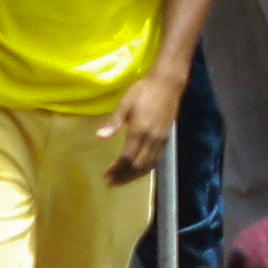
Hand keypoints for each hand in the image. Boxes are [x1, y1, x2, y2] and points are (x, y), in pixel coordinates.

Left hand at [92, 61, 181, 182]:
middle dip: (124, 177)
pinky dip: (146, 169)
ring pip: (148, 165)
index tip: (106, 176)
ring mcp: (160, 140)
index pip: (126, 158)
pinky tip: (139, 170)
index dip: (116, 169)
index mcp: (139, 131)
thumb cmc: (144, 90)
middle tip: (111, 183)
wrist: (168, 83)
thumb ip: (114, 122)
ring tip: (122, 181)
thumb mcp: (126, 103)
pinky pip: (156, 159)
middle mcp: (151, 139)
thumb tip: (99, 137)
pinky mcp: (166, 138)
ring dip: (135, 176)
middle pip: (138, 166)